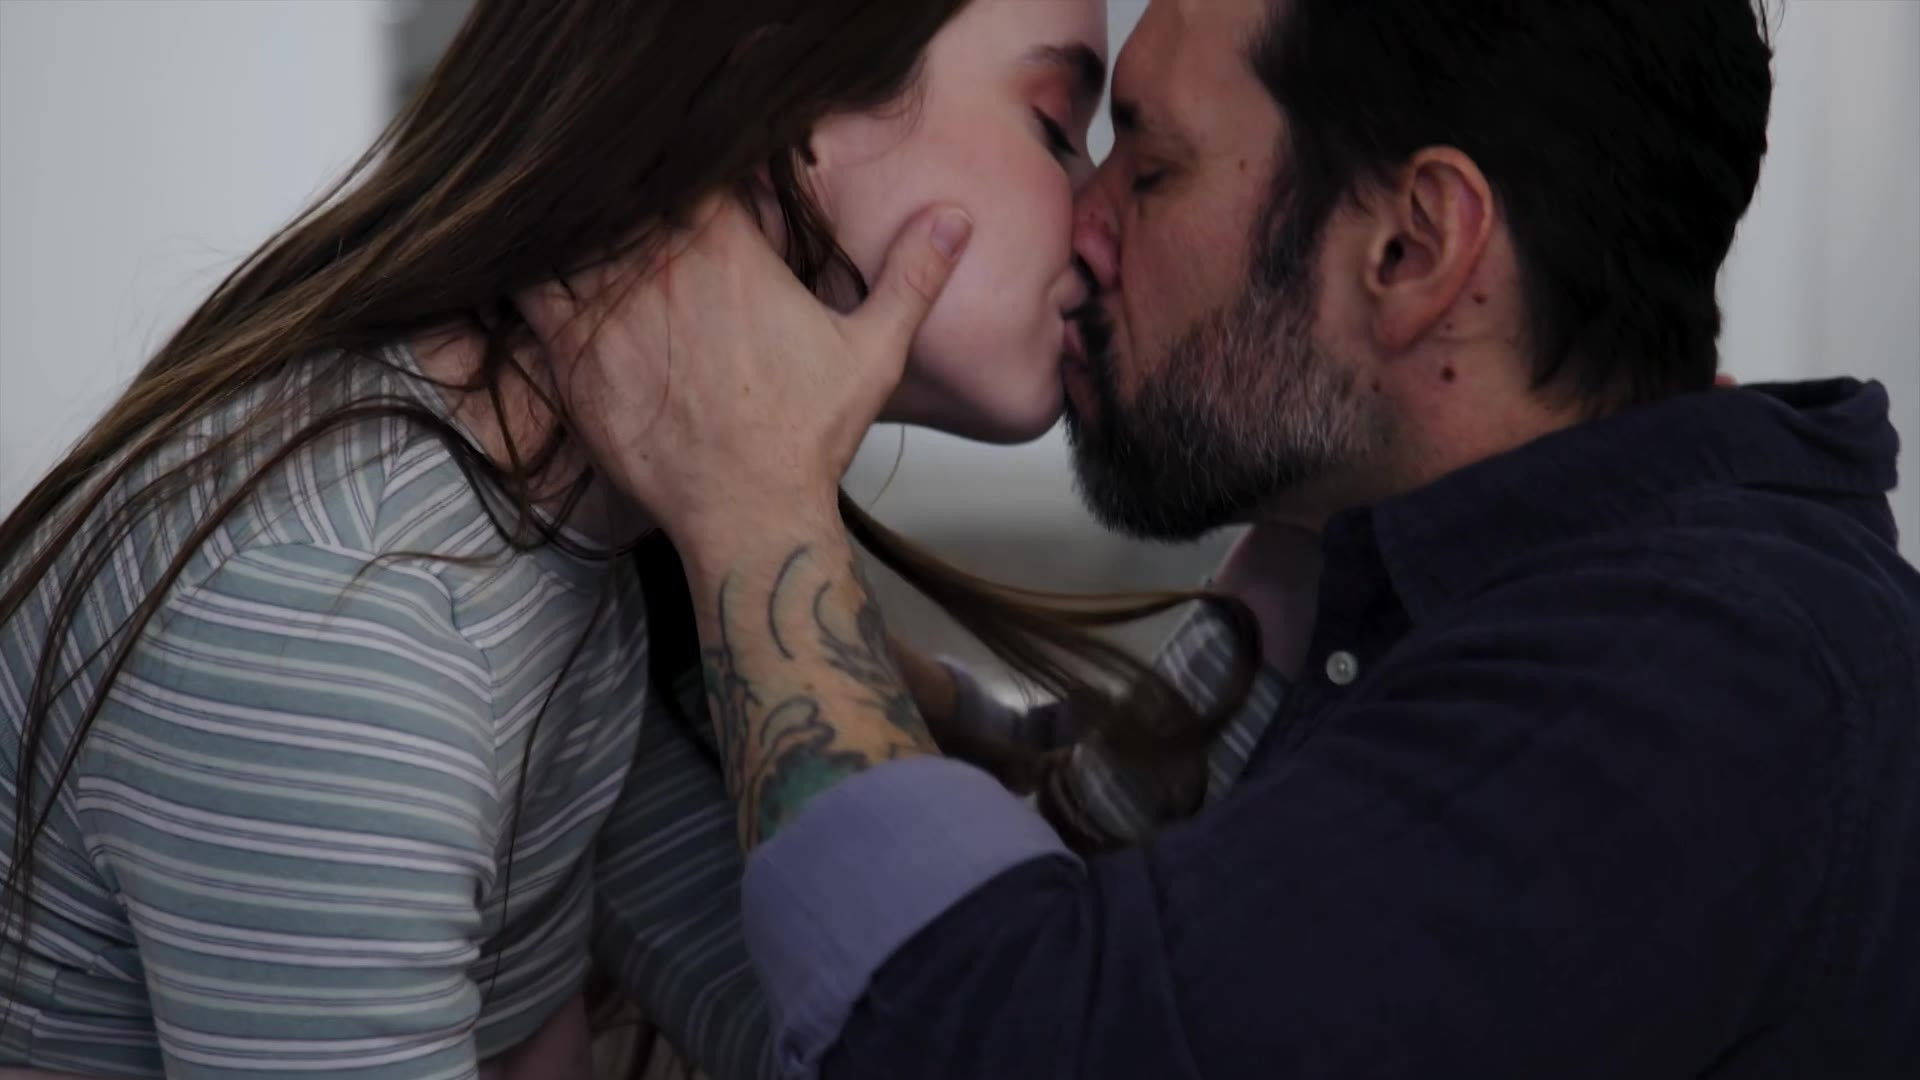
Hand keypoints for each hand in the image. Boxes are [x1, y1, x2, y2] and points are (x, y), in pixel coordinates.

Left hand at [518, 197, 972, 549]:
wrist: (747, 513)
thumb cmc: (805, 437)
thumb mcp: (873, 351)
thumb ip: (911, 277)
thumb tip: (956, 220)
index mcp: (728, 249)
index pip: (690, 168)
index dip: (687, 168)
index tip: (695, 185)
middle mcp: (660, 268)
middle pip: (624, 192)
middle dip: (629, 195)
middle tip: (647, 229)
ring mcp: (609, 309)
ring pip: (574, 230)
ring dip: (581, 229)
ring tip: (596, 245)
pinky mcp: (572, 355)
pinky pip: (530, 288)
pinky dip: (532, 273)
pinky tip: (545, 280)